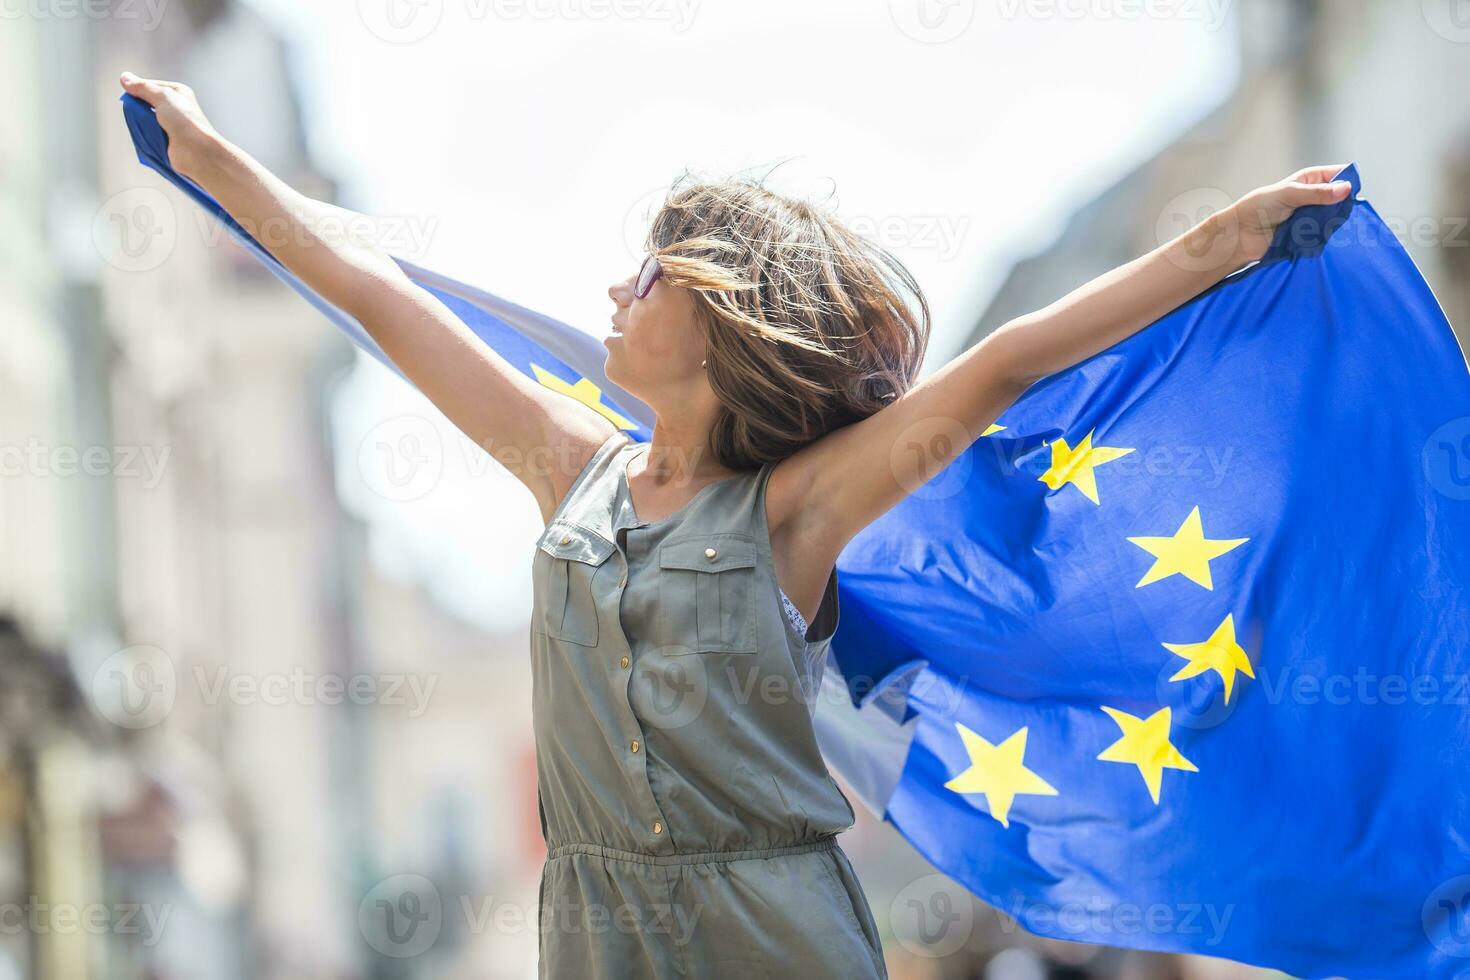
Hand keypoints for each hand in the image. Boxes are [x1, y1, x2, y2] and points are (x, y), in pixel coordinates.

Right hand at [119, 71, 221, 180]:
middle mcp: (175, 107)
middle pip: (146, 104)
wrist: (197, 151)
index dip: (138, 89)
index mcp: (177, 93)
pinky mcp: (166, 140)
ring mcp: (171, 125)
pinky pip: (149, 135)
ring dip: (141, 124)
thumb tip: (124, 78)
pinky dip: (145, 136)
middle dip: (139, 108)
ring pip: (146, 120)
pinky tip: (144, 137)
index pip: (150, 86)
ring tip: (143, 127)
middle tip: (136, 113)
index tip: (128, 94)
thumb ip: (143, 87)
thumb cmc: (185, 121)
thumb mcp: (163, 96)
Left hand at [1226, 165, 1353, 265]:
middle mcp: (1313, 198)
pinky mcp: (1308, 236)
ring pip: (1334, 218)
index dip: (1347, 180)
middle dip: (1344, 205)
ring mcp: (1311, 217)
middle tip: (1344, 213)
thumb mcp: (1288, 194)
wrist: (1239, 235)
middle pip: (1340, 198)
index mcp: (1309, 180)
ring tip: (1337, 227)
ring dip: (1336, 222)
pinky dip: (1328, 237)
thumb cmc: (1256, 208)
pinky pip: (1325, 236)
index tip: (1352, 191)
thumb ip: (1316, 193)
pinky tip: (1331, 240)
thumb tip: (1345, 189)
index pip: (1337, 175)